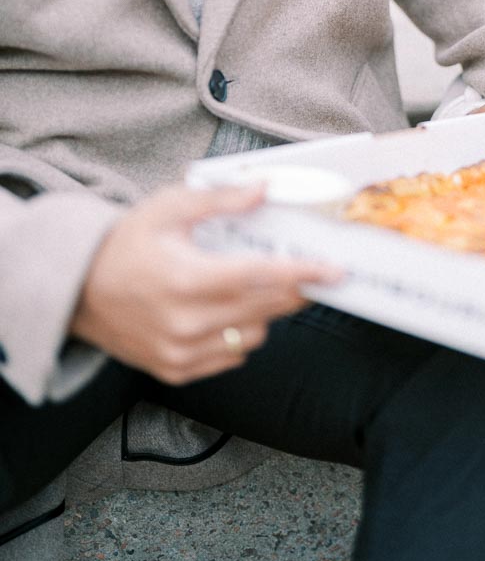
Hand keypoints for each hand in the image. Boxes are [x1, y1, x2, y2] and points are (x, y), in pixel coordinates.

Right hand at [70, 184, 341, 384]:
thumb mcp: (169, 208)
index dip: (302, 272)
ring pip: (253, 336)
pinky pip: (231, 356)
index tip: (333, 271)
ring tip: (254, 288)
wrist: (76, 290)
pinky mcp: (176, 371)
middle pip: (265, 309)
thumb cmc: (125, 243)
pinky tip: (229, 312)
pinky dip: (240, 335)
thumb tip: (264, 189)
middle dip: (295, 290)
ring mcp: (180, 352)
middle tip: (312, 274)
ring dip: (265, 313)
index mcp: (186, 279)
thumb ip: (221, 200)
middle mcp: (185, 323)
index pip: (260, 277)